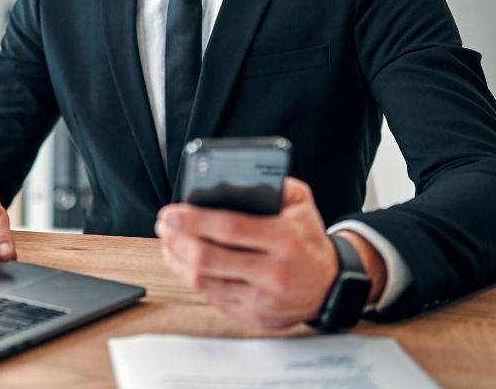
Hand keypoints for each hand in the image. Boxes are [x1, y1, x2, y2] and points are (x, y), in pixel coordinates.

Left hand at [155, 177, 336, 328]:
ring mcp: (262, 299)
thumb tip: (235, 179)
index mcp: (284, 240)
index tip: (170, 213)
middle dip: (177, 240)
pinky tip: (183, 263)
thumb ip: (275, 185)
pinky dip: (192, 279)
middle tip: (163, 226)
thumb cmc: (308, 238)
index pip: (228, 228)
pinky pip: (213, 297)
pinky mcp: (254, 316)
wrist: (332, 286)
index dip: (193, 220)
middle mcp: (273, 272)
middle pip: (209, 258)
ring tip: (168, 243)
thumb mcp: (302, 204)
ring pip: (205, 282)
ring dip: (178, 261)